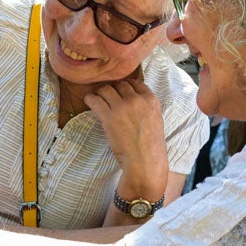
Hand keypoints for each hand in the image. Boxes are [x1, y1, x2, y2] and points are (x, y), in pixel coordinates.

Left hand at [83, 76, 167, 196]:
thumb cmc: (151, 146)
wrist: (145, 162)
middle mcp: (137, 100)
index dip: (125, 86)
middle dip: (113, 90)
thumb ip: (145, 107)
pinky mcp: (109, 117)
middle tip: (107, 97)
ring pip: (106, 89)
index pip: (135, 83)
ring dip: (100, 93)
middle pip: (119, 85)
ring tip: (97, 99)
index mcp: (151, 100)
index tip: (120, 92)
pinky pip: (95, 100)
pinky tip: (89, 102)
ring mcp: (122, 107)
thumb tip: (132, 100)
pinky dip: (90, 99)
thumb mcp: (155, 120)